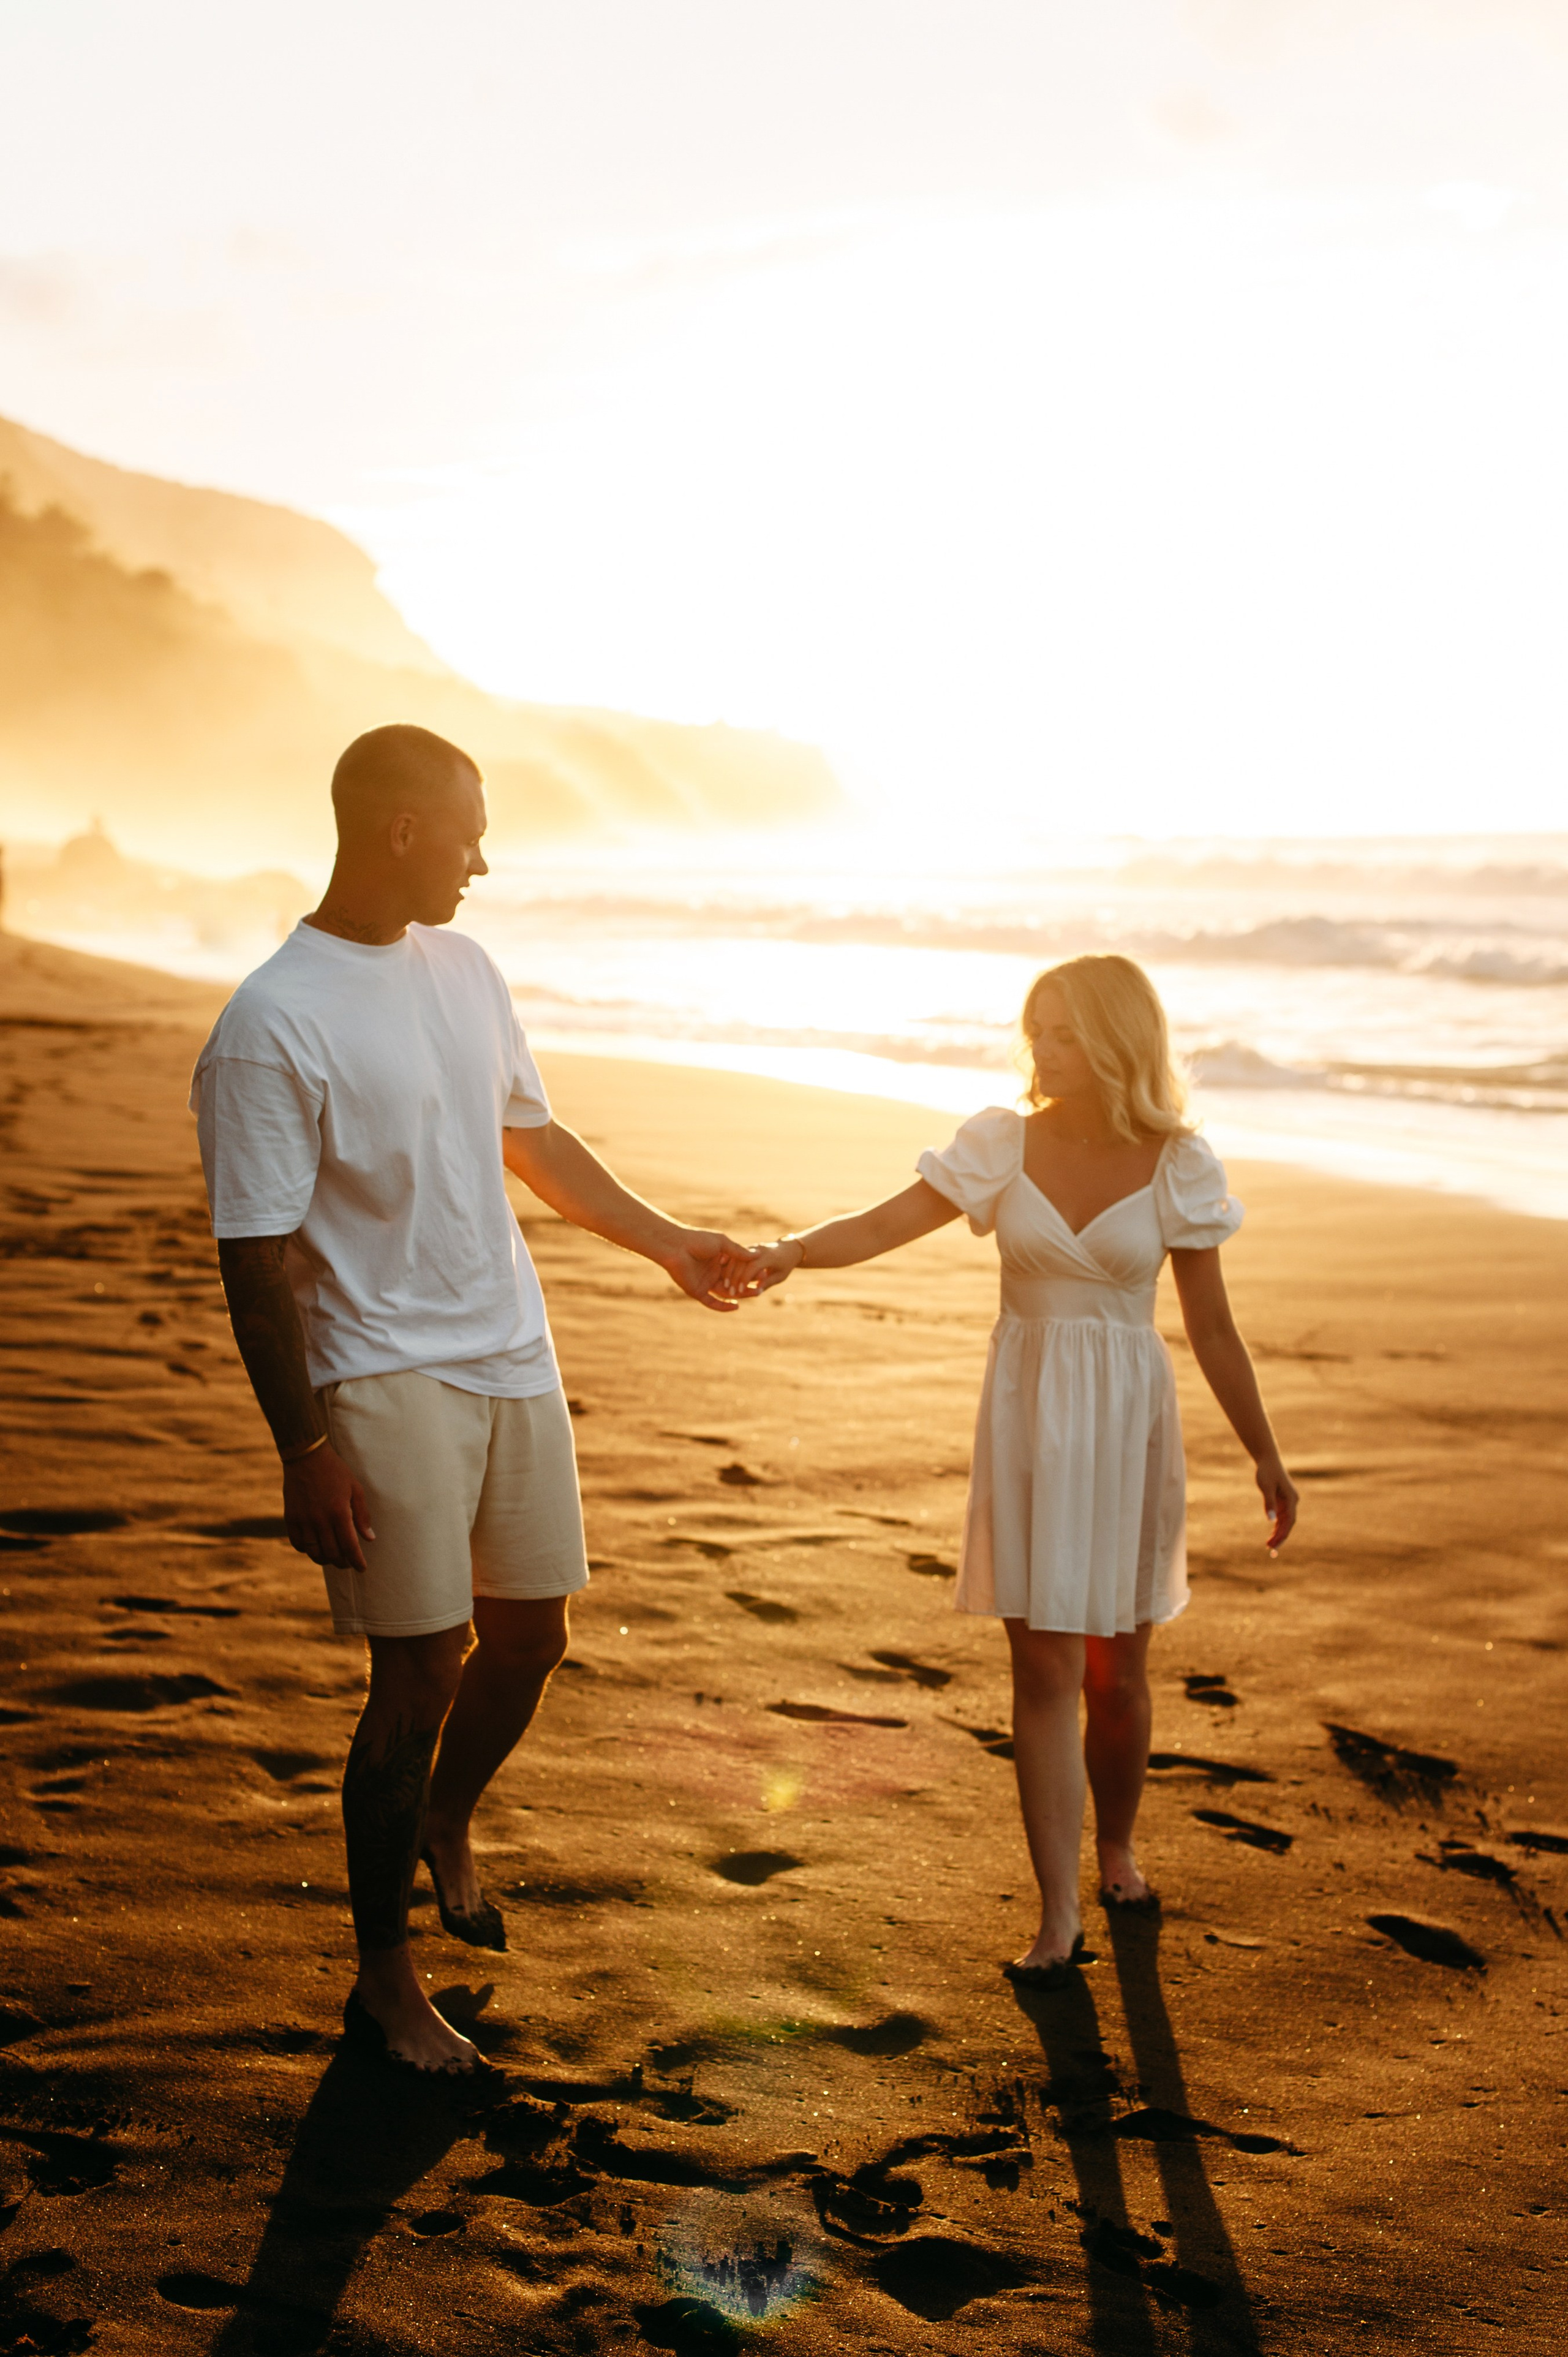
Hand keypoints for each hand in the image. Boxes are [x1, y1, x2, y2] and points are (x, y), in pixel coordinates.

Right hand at [283, 1442, 374, 1570]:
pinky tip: (315, 1547)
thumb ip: (362, 1515)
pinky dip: (307, 1550)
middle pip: (332, 1553)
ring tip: (333, 1558)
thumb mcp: (355, 1489)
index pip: (350, 1546)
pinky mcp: (290, 1518)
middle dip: (343, 1563)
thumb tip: (369, 1539)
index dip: (357, 1561)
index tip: (362, 1568)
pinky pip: (298, 1544)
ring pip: (314, 1552)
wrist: (306, 1457)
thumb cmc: (335, 1471)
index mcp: (339, 1512)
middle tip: (349, 1563)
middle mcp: (320, 1519)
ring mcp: (303, 1520)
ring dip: (325, 1560)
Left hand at [658, 1228, 767, 1312]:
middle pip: (733, 1283)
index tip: (763, 1274)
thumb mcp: (722, 1243)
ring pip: (725, 1293)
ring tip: (753, 1295)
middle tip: (760, 1288)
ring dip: (739, 1295)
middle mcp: (712, 1272)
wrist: (676, 1246)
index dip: (749, 1273)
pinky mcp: (697, 1292)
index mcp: (718, 1260)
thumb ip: (738, 1251)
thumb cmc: (697, 1240)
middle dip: (747, 1286)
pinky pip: (712, 1302)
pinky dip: (724, 1306)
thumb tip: (757, 1255)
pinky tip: (737, 1306)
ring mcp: (705, 1283)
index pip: (737, 1270)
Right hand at [711, 1238, 802, 1299]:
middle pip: (742, 1262)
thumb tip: (757, 1291)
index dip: (745, 1279)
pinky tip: (721, 1274)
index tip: (739, 1292)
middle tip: (729, 1292)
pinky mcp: (746, 1247)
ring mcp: (751, 1247)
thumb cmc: (785, 1265)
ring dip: (729, 1271)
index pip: (753, 1266)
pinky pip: (735, 1255)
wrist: (787, 1249)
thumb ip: (768, 1282)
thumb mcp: (780, 1276)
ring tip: (725, 1285)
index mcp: (769, 1256)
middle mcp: (759, 1249)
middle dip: (734, 1277)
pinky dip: (728, 1264)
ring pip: (736, 1257)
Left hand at [1255, 1454, 1297, 1555]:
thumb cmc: (1266, 1471)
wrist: (1268, 1460)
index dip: (1283, 1534)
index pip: (1289, 1521)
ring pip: (1285, 1522)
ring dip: (1278, 1533)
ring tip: (1269, 1546)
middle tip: (1271, 1549)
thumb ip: (1269, 1503)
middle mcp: (1292, 1502)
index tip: (1275, 1544)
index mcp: (1291, 1499)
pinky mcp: (1282, 1501)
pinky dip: (1277, 1526)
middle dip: (1280, 1537)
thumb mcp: (1266, 1486)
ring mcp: (1288, 1502)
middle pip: (1288, 1524)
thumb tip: (1271, 1520)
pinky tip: (1271, 1535)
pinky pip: (1281, 1517)